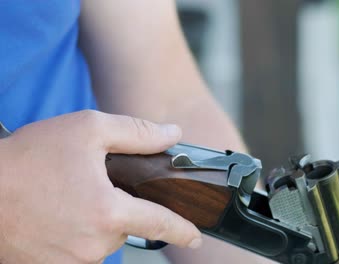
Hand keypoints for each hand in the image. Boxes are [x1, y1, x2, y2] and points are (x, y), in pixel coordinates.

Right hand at [0, 110, 201, 263]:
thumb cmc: (29, 158)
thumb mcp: (88, 130)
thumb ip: (137, 133)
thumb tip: (172, 134)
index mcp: (108, 213)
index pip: (159, 224)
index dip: (181, 230)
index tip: (195, 237)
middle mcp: (93, 245)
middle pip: (124, 226)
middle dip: (117, 206)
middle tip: (88, 184)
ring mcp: (70, 261)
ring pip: (100, 238)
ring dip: (93, 219)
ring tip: (65, 197)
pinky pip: (77, 249)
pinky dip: (74, 231)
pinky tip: (55, 212)